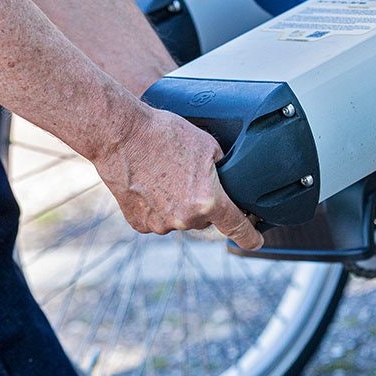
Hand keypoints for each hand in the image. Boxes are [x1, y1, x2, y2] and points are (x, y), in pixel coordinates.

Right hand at [93, 107, 264, 250]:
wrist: (120, 135)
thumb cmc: (163, 134)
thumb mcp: (207, 144)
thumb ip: (221, 169)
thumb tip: (226, 180)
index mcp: (207, 201)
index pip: (237, 228)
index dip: (250, 236)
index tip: (255, 241)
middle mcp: (185, 219)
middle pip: (205, 218)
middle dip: (203, 202)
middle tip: (188, 175)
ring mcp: (160, 224)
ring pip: (180, 219)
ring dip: (178, 204)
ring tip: (164, 174)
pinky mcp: (139, 223)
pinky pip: (157, 219)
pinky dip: (156, 207)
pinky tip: (149, 185)